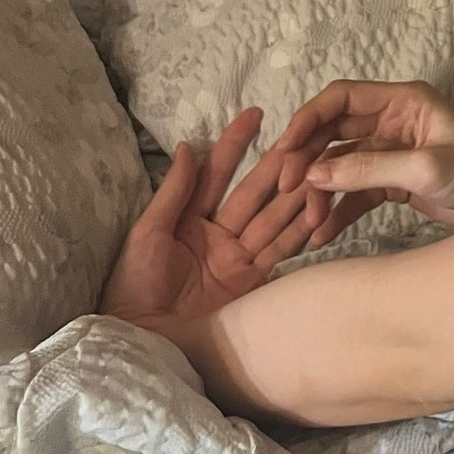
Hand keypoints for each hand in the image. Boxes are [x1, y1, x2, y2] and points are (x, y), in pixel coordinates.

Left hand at [100, 108, 328, 332]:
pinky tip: (318, 207)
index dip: (234, 143)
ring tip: (318, 167)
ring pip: (273, 217)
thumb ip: (173, 192)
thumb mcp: (148, 234)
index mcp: (188, 219)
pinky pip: (281, 249)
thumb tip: (188, 145)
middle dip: (276, 165)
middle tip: (302, 139)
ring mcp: (238, 258)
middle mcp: (218, 234)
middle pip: (253, 192)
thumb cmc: (134, 286)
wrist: (145, 340)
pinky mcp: (254, 282)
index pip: (217, 173)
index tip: (255, 113)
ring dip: (295, 193)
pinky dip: (300, 229)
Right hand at [268, 79, 453, 245]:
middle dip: (306, 160)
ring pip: (339, 167)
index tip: (284, 149)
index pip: (341, 99)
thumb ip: (371, 169)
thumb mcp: (427, 168)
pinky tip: (323, 233)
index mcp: (402, 102)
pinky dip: (338, 211)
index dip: (308, 119)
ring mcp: (390, 153)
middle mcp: (391, 122)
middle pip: (332, 133)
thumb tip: (315, 174)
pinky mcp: (393, 182)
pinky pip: (355, 193)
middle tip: (286, 188)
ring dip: (320, 191)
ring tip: (309, 221)